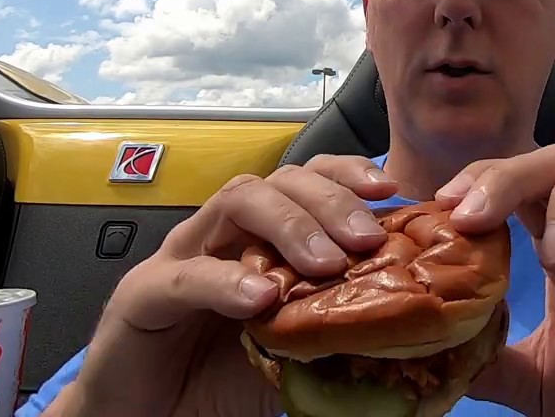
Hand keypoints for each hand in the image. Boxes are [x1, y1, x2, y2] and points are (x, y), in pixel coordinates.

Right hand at [49, 155, 397, 416]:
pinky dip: (227, 281)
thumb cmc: (223, 379)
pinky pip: (187, 275)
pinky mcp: (145, 294)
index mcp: (262, 238)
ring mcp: (183, 256)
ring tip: (324, 263)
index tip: (389, 192)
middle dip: (329, 200)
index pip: (307, 180)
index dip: (346, 175)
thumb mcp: (297, 350)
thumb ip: (338, 329)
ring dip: (288, 224)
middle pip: (279, 181)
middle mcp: (224, 234)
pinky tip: (261, 297)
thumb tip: (410, 331)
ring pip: (237, 202)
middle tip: (365, 239)